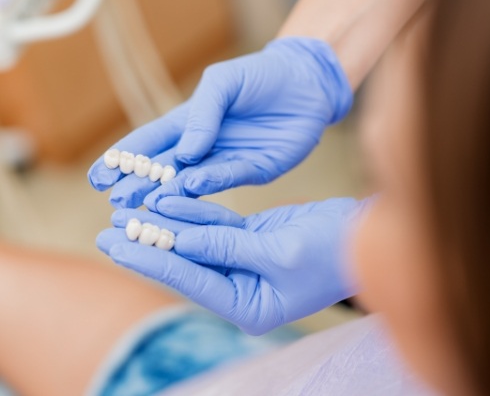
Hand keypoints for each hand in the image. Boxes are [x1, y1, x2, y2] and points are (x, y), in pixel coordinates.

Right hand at [88, 37, 351, 208]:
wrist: (307, 83)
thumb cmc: (260, 76)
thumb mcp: (223, 83)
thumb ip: (202, 113)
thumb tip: (184, 153)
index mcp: (190, 122)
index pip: (149, 143)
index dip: (123, 160)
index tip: (99, 177)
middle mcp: (204, 146)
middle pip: (165, 169)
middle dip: (140, 185)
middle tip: (118, 202)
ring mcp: (228, 160)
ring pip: (192, 181)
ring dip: (169, 193)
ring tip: (146, 204)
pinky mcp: (255, 170)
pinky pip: (229, 178)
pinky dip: (209, 184)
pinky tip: (190, 187)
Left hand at [96, 197, 368, 334]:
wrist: (365, 234)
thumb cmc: (334, 252)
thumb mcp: (281, 252)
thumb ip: (228, 246)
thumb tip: (180, 240)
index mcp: (249, 305)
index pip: (189, 278)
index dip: (149, 259)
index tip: (113, 244)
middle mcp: (242, 288)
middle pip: (185, 262)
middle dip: (147, 244)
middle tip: (108, 229)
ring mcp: (245, 262)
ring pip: (196, 241)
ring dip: (166, 224)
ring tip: (130, 209)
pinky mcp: (251, 240)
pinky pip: (215, 225)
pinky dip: (193, 212)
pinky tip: (168, 199)